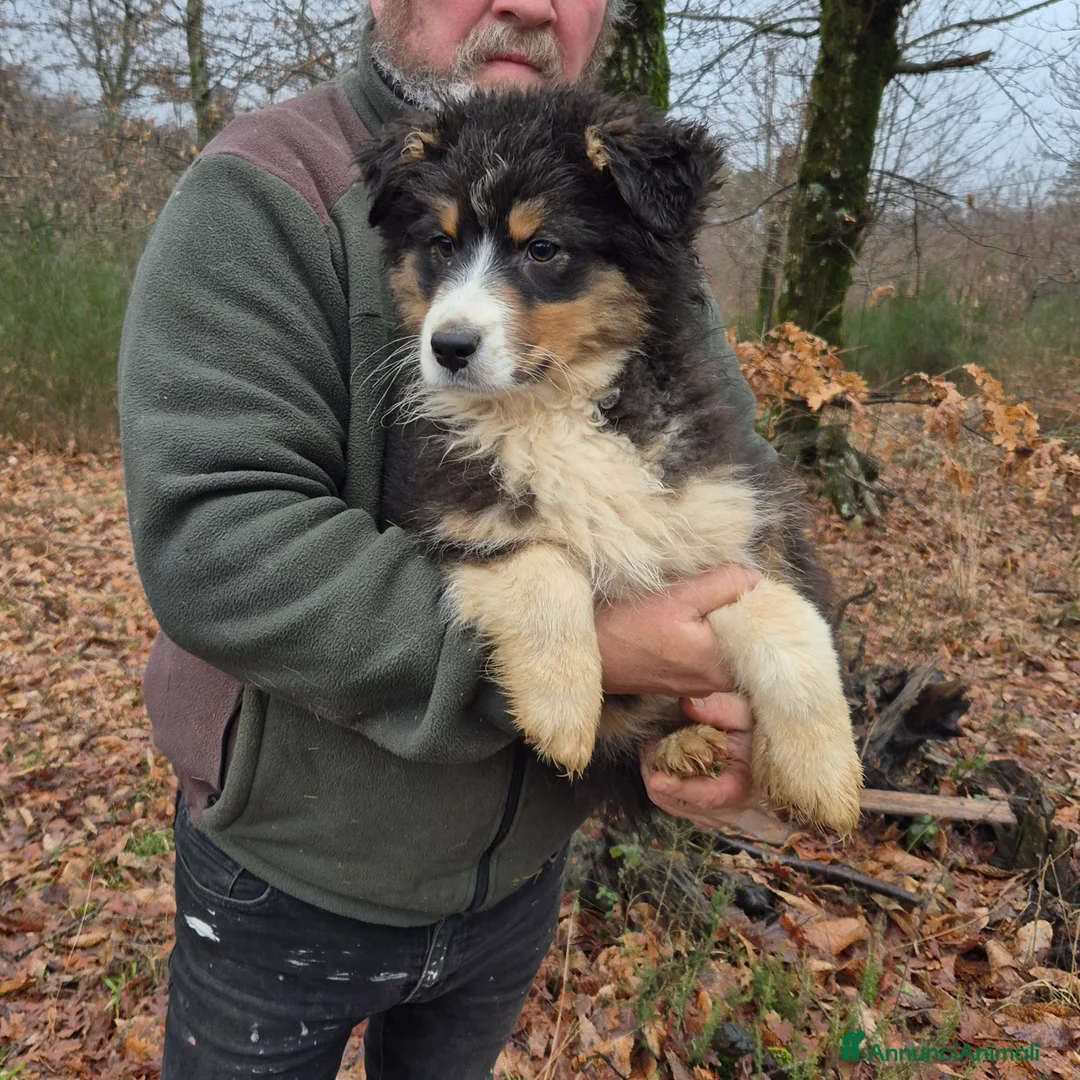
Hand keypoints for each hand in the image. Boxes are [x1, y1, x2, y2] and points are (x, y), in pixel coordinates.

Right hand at [595, 564, 759, 696]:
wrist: (588, 656)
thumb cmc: (628, 627)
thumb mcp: (678, 597)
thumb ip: (722, 584)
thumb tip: (755, 578)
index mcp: (722, 663)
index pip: (759, 625)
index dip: (750, 598)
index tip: (731, 580)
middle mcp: (717, 683)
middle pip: (743, 637)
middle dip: (735, 610)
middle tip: (715, 586)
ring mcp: (699, 686)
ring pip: (724, 644)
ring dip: (717, 622)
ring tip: (697, 602)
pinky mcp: (682, 682)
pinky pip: (707, 654)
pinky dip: (703, 635)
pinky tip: (684, 621)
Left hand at [640, 694, 757, 828]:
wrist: (761, 744)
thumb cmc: (752, 727)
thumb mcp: (742, 712)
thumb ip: (719, 707)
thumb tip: (688, 704)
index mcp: (742, 788)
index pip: (708, 796)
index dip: (680, 789)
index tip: (656, 779)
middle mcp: (728, 810)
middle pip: (680, 804)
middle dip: (658, 776)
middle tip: (649, 745)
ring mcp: (714, 816)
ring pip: (670, 806)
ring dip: (656, 779)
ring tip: (654, 750)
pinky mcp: (702, 815)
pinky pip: (671, 806)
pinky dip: (661, 786)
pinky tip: (662, 763)